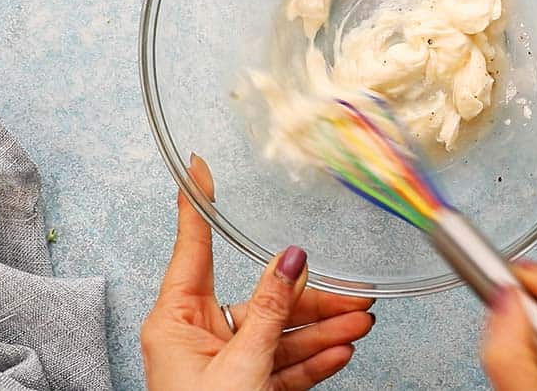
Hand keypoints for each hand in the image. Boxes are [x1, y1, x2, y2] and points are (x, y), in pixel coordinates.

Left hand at [141, 153, 375, 390]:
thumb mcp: (241, 365)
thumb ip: (270, 312)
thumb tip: (290, 259)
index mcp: (176, 321)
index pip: (192, 249)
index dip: (196, 205)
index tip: (197, 167)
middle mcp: (197, 337)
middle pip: (259, 299)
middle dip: (309, 296)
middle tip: (352, 289)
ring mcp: (224, 365)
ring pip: (279, 334)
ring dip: (322, 328)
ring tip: (361, 320)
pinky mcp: (246, 389)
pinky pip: (283, 365)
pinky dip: (313, 359)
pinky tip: (341, 348)